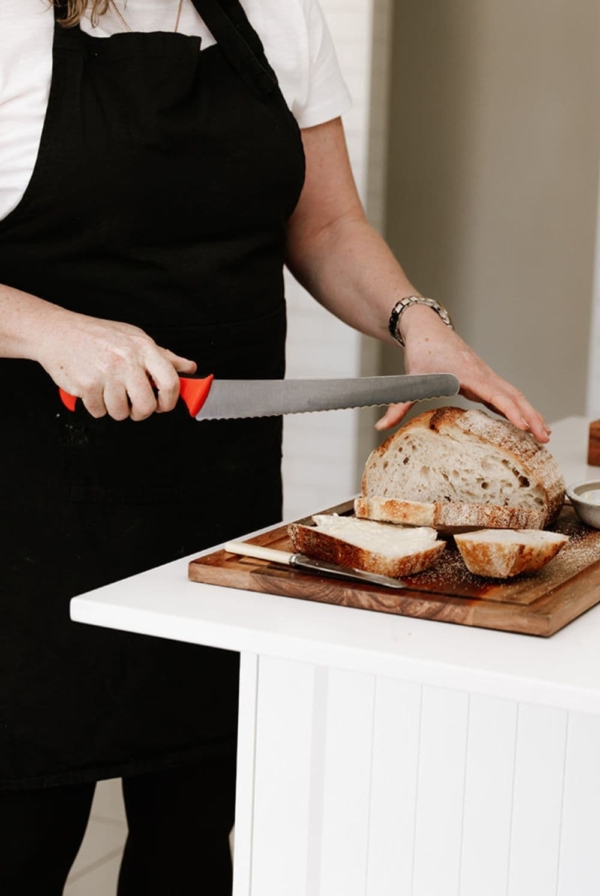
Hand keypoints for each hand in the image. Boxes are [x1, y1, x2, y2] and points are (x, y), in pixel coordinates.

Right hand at [37, 309, 196, 420]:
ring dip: (116, 409)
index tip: (164, 404)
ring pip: (121, 412)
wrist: (58, 333)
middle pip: (146, 405)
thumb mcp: (135, 337)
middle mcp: (126, 361)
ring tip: (110, 392)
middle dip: (142, 412)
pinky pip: (99, 412)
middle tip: (136, 406)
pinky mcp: (86, 386)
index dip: (170, 400)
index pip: (170, 381)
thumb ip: (164, 356)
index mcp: (142, 348)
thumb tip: (188, 367)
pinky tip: (94, 390)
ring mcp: (105, 374)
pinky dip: (97, 406)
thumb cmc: (97, 335)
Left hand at [375, 307, 550, 442]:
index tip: (524, 426)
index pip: (494, 394)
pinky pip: (506, 394)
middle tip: (544, 438)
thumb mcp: (409, 381)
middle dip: (530, 416)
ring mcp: (486, 376)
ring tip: (544, 435)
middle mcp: (482, 374)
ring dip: (530, 413)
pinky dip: (518, 408)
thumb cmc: (420, 354)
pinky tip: (527, 423)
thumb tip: (380, 426)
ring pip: (514, 394)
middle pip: (513, 395)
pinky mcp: (484, 378)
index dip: (510, 411)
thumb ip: (398, 406)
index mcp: (467, 374)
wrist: (427, 330)